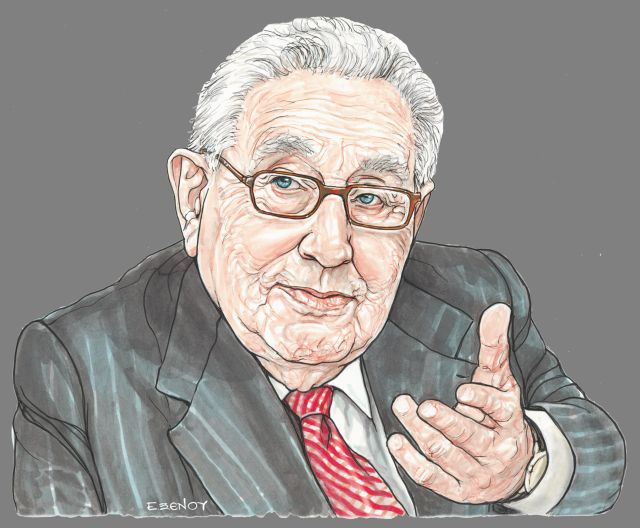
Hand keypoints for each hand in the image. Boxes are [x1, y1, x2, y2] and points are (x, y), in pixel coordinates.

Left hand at [387, 303, 534, 502]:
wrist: (516, 469)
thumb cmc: (502, 418)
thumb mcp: (502, 383)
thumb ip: (494, 347)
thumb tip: (497, 309)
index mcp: (510, 421)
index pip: (499, 410)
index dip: (482, 401)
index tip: (463, 392)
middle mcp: (496, 450)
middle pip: (467, 436)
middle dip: (443, 420)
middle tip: (419, 405)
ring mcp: (477, 473)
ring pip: (445, 455)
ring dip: (421, 434)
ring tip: (403, 410)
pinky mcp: (459, 490)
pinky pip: (433, 479)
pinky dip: (412, 462)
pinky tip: (397, 442)